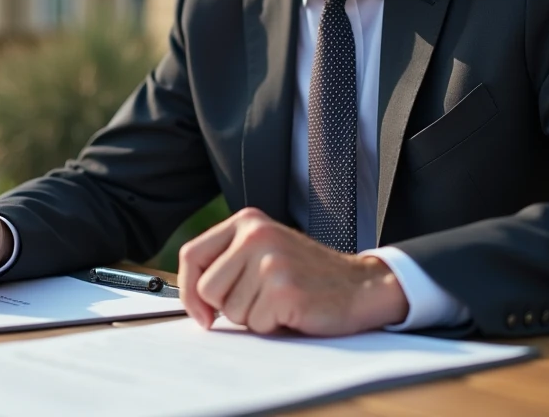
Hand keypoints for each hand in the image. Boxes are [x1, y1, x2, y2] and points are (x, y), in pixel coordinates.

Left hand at [178, 207, 407, 334]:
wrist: (360, 286)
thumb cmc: (308, 275)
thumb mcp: (264, 252)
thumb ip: (228, 263)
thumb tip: (193, 302)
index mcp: (247, 222)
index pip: (191, 254)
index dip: (188, 290)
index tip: (201, 312)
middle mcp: (256, 235)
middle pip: (207, 289)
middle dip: (227, 307)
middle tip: (260, 300)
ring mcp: (271, 261)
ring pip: (230, 311)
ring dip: (253, 317)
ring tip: (280, 302)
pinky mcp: (284, 290)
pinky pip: (256, 324)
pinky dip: (273, 326)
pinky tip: (293, 311)